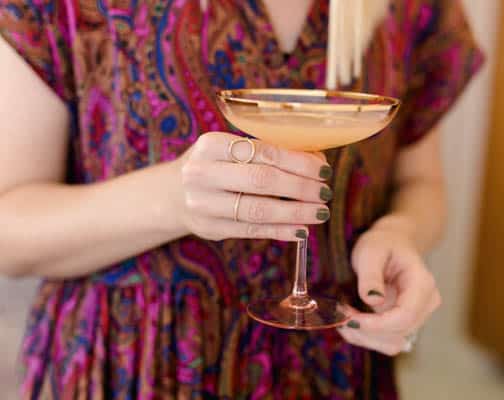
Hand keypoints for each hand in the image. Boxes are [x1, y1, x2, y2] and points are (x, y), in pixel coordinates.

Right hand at [175, 132, 332, 240]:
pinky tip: (301, 230)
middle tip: (325, 192)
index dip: (298, 162)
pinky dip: (281, 231)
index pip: (264, 152)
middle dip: (301, 187)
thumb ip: (269, 153)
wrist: (174, 194)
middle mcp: (202, 173)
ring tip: (321, 212)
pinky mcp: (209, 228)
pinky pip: (252, 230)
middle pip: (262, 180)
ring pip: (259, 209)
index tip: (324, 169)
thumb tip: (317, 162)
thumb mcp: (231, 151)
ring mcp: (203, 203)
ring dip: (296, 212)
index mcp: (211, 145)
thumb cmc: (216, 167)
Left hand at [337, 217, 440, 355]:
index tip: (349, 318)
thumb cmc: (382, 244)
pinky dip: (366, 337)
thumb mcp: (371, 251)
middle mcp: (426, 304)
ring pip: (392, 344)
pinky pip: (387, 341)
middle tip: (339, 313)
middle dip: (366, 330)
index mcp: (422, 284)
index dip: (376, 324)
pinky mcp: (404, 323)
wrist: (392, 243)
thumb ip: (371, 275)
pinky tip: (351, 322)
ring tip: (342, 318)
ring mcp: (417, 316)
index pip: (405, 316)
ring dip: (364, 337)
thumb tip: (373, 301)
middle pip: (398, 333)